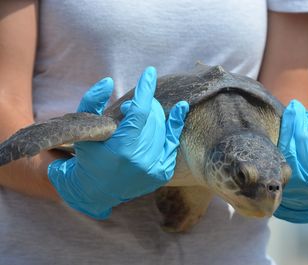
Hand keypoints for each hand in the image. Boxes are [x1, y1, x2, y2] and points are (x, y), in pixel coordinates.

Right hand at [48, 67, 188, 218]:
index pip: (139, 112)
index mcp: (121, 150)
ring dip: (154, 115)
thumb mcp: (82, 129)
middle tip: (134, 105)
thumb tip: (108, 81)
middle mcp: (141, 161)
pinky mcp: (162, 173)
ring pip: (163, 128)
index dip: (145, 90)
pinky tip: (182, 108)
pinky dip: (175, 124)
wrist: (95, 190)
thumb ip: (91, 101)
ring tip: (142, 113)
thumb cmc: (88, 155)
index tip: (149, 72)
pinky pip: (173, 142)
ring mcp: (154, 169)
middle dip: (145, 105)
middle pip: (153, 119)